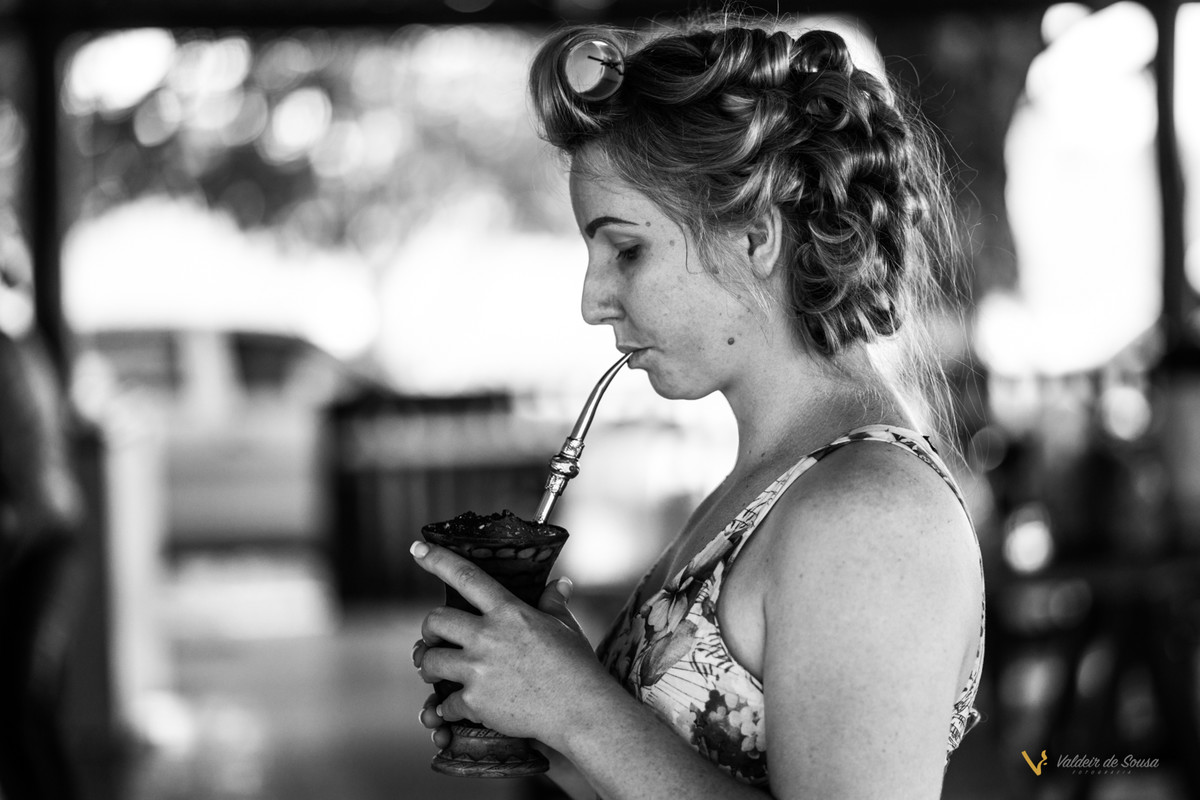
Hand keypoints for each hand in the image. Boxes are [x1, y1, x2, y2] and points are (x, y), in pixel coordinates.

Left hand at [410, 541, 605, 747]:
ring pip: (430, 661)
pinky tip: (455, 707)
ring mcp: (478, 670)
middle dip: (428, 630)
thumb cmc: (575, 666)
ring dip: (429, 667)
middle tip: (433, 639)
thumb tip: (560, 584)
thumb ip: (553, 603)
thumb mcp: (564, 626)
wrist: (580, 708)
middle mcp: (487, 636)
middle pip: (435, 621)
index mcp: (508, 612)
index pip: (465, 576)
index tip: (418, 549)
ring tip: (435, 672)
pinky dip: (447, 706)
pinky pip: (445, 702)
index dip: (437, 559)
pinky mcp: (475, 702)